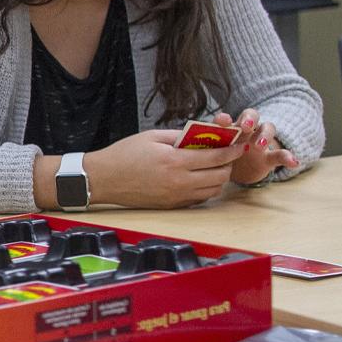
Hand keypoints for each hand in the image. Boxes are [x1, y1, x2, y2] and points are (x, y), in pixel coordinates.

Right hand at [82, 128, 243, 208]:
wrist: (102, 179)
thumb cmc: (124, 154)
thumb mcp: (152, 137)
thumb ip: (180, 136)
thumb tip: (203, 135)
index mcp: (175, 162)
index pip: (216, 158)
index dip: (232, 150)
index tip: (239, 144)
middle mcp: (178, 183)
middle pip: (220, 177)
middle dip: (229, 165)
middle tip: (227, 155)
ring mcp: (175, 197)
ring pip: (212, 191)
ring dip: (219, 179)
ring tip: (214, 167)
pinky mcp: (170, 206)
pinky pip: (198, 199)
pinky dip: (205, 189)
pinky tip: (199, 179)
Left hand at [209, 109, 299, 185]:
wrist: (237, 172)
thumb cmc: (222, 157)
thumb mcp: (213, 154)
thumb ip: (207, 148)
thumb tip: (189, 149)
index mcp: (229, 128)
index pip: (228, 118)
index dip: (225, 118)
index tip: (222, 121)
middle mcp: (246, 130)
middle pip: (252, 116)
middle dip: (249, 119)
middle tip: (245, 126)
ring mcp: (260, 142)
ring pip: (267, 129)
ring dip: (265, 136)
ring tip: (259, 146)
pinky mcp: (270, 157)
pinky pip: (281, 154)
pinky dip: (288, 157)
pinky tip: (294, 162)